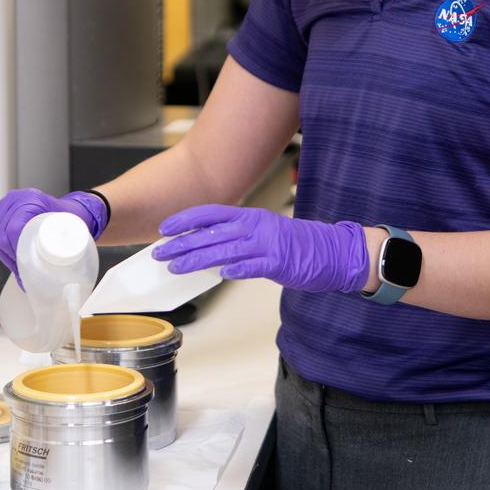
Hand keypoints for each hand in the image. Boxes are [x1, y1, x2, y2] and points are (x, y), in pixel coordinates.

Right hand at [0, 189, 108, 285]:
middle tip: (24, 272)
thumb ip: (57, 250)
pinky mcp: (0, 213)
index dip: (17, 251)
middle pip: (2, 234)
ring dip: (4, 255)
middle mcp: (17, 199)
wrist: (74, 210)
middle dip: (11, 257)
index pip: (14, 228)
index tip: (26, 267)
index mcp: (32, 199)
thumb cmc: (74, 219)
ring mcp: (7, 205)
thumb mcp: (69, 231)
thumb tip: (38, 280)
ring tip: (16, 266)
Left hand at [153, 205, 368, 293]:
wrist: (330, 251)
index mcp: (250, 216)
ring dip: (198, 260)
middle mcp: (255, 226)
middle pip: (212, 234)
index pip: (210, 214)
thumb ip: (236, 239)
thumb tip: (205, 251)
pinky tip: (220, 275)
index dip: (185, 221)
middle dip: (182, 244)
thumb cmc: (293, 245)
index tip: (163, 229)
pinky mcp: (278, 262)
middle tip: (160, 253)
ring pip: (225, 250)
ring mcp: (267, 243)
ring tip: (176, 268)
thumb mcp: (262, 233)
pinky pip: (252, 266)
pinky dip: (236, 270)